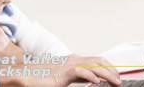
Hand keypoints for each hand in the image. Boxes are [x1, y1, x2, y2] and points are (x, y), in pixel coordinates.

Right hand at [1, 54, 120, 86]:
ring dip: (107, 73)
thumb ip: (75, 78)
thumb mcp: (62, 78)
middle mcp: (72, 60)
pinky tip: (97, 83)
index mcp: (73, 61)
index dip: (108, 68)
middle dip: (112, 70)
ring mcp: (68, 65)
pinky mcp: (62, 73)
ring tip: (115, 82)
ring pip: (93, 65)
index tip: (116, 77)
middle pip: (98, 61)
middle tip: (119, 81)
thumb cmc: (40, 78)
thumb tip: (90, 82)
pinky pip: (80, 72)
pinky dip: (91, 77)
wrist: (24, 75)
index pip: (96, 61)